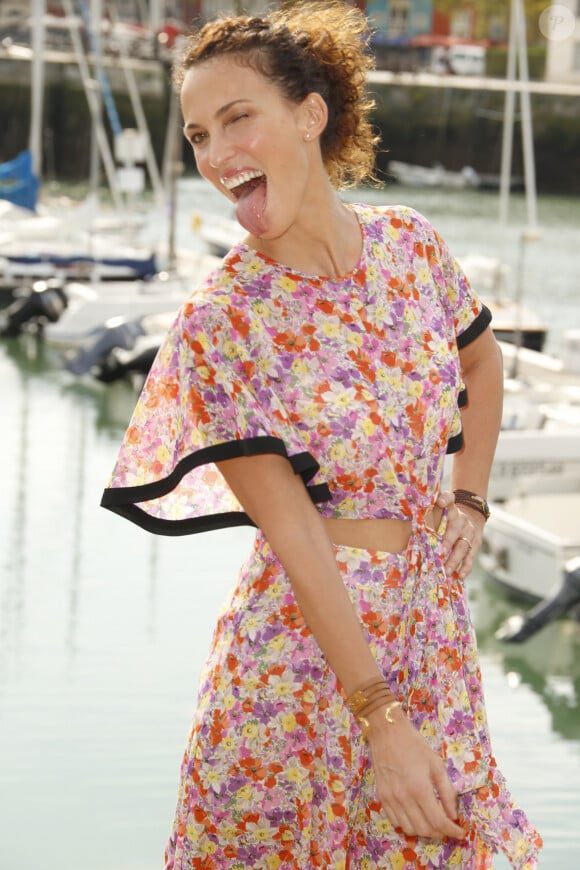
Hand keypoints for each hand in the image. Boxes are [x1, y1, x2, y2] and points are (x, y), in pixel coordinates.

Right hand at [366, 705, 464, 839]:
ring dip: (424, 831)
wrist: (387, 732)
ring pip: (409, 830)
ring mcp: (390, 799)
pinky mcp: (382, 797)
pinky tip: (416, 816)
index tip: (460, 832)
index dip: (452, 831)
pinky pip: (396, 822)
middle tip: (448, 826)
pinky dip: (409, 825)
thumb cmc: (414, 744)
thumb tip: (453, 815)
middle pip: (424, 830)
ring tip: (432, 822)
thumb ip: (447, 791)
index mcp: (420, 788)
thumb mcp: (436, 764)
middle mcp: (404, 798)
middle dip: (440, 833)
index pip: (438, 822)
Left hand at [435, 491, 484, 578]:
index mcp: (453, 510)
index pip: (449, 500)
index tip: (440, 502)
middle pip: (455, 531)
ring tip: (447, 571)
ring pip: (462, 547)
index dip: (445, 500)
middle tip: (439, 554)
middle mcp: (462, 521)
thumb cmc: (450, 514)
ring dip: (454, 560)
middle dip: (447, 542)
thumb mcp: (444, 506)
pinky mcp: (475, 544)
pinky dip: (466, 567)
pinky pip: (471, 556)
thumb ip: (433, 507)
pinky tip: (460, 576)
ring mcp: (470, 533)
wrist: (473, 513)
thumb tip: (419, 506)